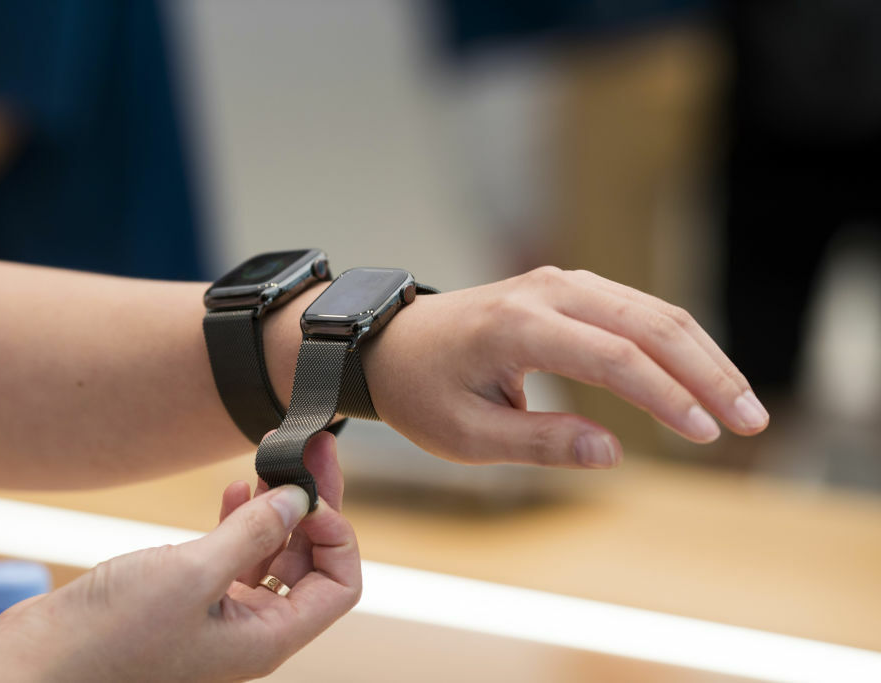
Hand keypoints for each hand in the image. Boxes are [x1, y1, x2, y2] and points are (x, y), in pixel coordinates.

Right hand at [0, 433, 359, 681]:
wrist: (38, 663)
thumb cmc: (108, 638)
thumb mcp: (192, 574)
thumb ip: (252, 534)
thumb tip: (299, 500)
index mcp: (265, 638)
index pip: (338, 586)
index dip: (337, 536)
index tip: (313, 495)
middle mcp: (250, 630)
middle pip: (308, 562)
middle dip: (313, 506)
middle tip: (309, 453)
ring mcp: (219, 615)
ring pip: (272, 555)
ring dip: (277, 508)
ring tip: (274, 464)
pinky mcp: (188, 598)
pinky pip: (234, 557)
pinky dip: (241, 522)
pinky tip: (235, 492)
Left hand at [363, 267, 769, 467]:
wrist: (392, 346)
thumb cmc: (423, 393)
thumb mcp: (467, 435)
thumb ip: (541, 443)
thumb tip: (614, 453)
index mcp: (517, 326)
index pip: (613, 357)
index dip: (666, 397)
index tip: (705, 434)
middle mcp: (545, 290)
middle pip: (648, 323)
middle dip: (707, 373)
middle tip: (750, 421)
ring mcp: (559, 282)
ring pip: (651, 310)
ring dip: (701, 355)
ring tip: (739, 405)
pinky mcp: (568, 287)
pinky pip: (634, 308)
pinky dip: (674, 341)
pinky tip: (701, 375)